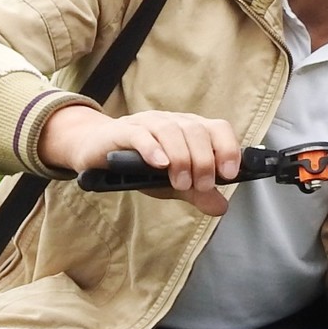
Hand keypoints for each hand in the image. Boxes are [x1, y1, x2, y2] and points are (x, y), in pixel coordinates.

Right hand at [39, 104, 241, 215]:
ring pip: (171, 131)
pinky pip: (140, 134)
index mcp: (190, 129)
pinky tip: (160, 164)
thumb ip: (197, 193)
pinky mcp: (122, 131)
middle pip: (196, 131)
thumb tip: (222, 207)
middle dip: (204, 160)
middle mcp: (172, 121)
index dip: (228, 148)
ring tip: (181, 183)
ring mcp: (147, 123)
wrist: (97, 152)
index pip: (218, 128)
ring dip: (181, 158)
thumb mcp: (172, 183)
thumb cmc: (140, 166)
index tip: (230, 174)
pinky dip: (153, 149)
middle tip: (202, 186)